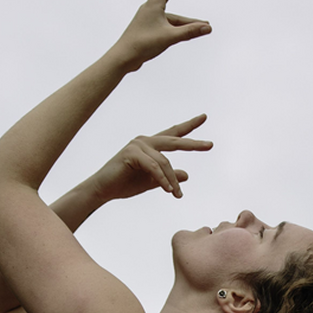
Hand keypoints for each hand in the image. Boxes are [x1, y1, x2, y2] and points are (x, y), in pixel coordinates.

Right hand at [90, 114, 211, 200]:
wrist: (102, 190)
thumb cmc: (124, 184)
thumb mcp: (152, 181)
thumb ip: (169, 176)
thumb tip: (187, 174)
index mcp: (150, 145)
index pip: (172, 134)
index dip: (188, 126)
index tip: (203, 118)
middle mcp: (144, 141)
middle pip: (174, 141)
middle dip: (192, 144)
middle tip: (210, 145)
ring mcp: (137, 145)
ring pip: (165, 162)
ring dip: (172, 180)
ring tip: (176, 194)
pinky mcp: (132, 154)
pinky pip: (154, 167)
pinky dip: (162, 180)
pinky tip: (168, 190)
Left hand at [109, 0, 210, 71]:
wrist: (123, 57)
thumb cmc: (143, 44)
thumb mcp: (170, 37)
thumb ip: (190, 32)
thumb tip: (208, 28)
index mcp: (153, 5)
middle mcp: (150, 9)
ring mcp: (149, 19)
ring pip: (172, 17)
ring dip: (187, 21)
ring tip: (203, 24)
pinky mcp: (148, 30)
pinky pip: (167, 26)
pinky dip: (178, 28)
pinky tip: (184, 34)